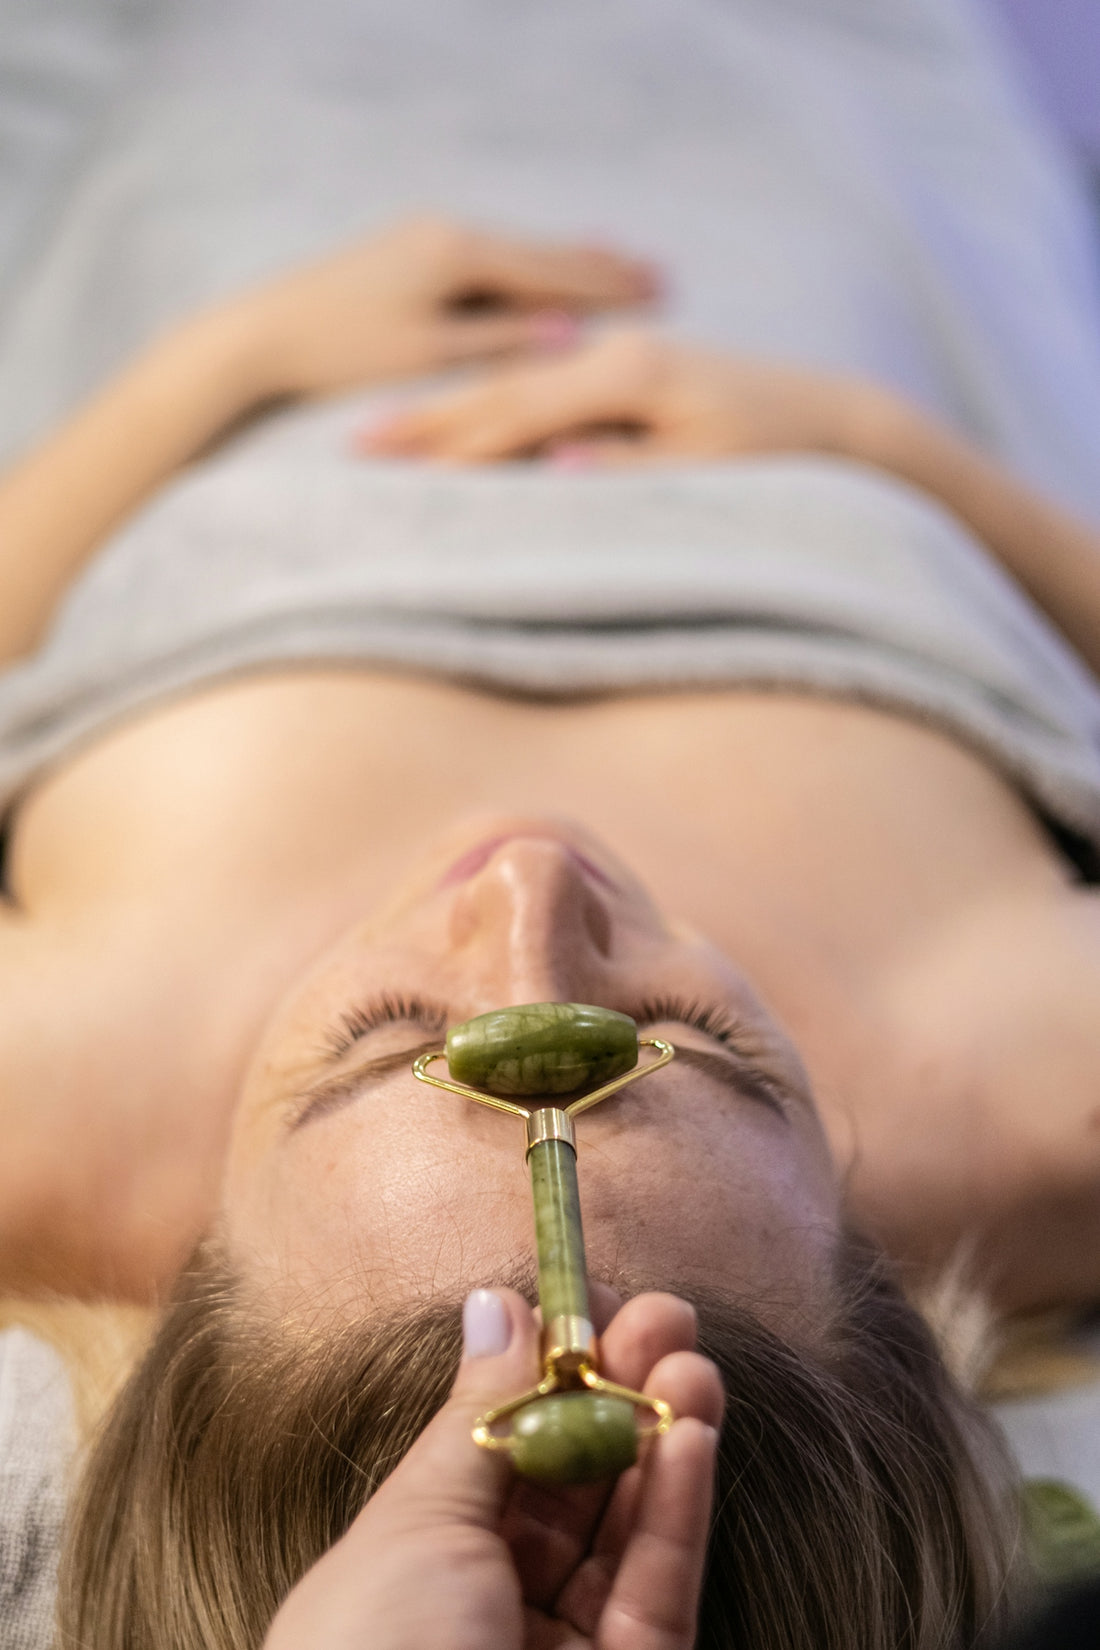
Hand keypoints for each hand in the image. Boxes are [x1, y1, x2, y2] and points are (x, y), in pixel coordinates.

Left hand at [232, 220, 658, 400]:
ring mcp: (422, 237)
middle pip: (538, 251)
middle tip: (658, 272)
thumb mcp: (428, 356)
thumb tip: (566, 334)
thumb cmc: (340, 352)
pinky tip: (538, 268)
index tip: (659, 293)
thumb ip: (499, 342)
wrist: (257, 333)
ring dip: (565, 262)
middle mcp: (445, 232)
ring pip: (513, 252)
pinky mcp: (405, 252)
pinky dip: (523, 266)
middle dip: (599, 266)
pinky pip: (484, 257)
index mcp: (457, 254)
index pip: (550, 271)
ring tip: (615, 263)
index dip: (608, 286)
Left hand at [262, 1288, 722, 1649]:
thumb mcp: (412, 1526)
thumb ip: (476, 1419)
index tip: (590, 1303)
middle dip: (620, 1393)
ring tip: (691, 1358)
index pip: (500, 1449)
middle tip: (665, 1314)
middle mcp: (493, 1604)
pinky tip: (695, 1437)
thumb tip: (494, 1304)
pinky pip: (660, 1588)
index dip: (548, 1374)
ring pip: (627, 1530)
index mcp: (420, 1561)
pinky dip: (680, 1510)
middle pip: (575, 1483)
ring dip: (664, 1437)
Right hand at [361, 327, 889, 465]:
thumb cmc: (771, 455)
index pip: (521, 414)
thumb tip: (552, 465)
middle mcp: (617, 352)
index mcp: (630, 376)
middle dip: (430, 420)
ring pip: (517, 382)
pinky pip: (543, 385)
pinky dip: (494, 403)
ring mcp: (620, 351)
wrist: (826, 414)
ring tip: (388, 428)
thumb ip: (626, 469)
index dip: (456, 446)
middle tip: (360, 443)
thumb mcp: (703, 471)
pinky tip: (460, 416)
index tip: (397, 471)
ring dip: (450, 408)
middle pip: (504, 390)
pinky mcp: (627, 363)